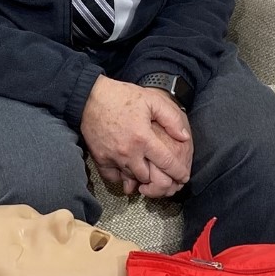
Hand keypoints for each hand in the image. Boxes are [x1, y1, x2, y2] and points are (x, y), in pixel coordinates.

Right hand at [81, 77, 192, 198]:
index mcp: (143, 138)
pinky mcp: (99, 158)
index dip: (178, 173)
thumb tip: (184, 137)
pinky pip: (112, 177)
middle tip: (164, 176)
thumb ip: (171, 118)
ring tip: (146, 174)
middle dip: (158, 179)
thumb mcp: (152, 100)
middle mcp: (128, 152)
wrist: (90, 96)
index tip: (183, 177)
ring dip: (140, 177)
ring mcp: (112, 157)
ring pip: (130, 178)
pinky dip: (120, 177)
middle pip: (148, 177)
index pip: (166, 163)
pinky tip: (126, 171)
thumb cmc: (121, 96)